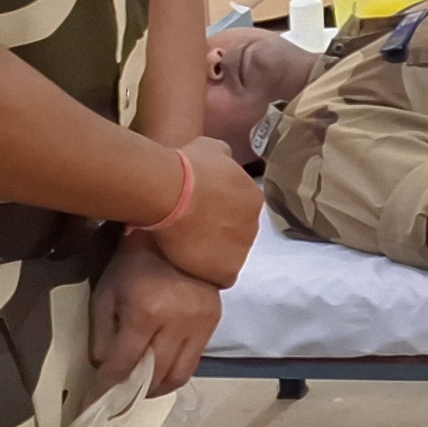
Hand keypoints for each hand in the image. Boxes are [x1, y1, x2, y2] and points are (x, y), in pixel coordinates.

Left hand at [88, 237, 221, 399]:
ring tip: (143, 388)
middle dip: (134, 391)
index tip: (97, 396)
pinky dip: (176, 371)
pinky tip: (162, 368)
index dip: (108, 383)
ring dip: (159, 388)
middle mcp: (176, 324)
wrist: (178, 233)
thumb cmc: (134, 263)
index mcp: (145, 313)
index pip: (124, 363)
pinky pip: (194, 360)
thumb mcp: (107, 293)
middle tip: (121, 396)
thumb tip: (103, 366)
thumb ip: (102, 333)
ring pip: (180, 375)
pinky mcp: (213, 323)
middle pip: (155, 375)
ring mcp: (199, 325)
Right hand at [141, 139, 261, 287]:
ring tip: (186, 250)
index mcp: (253, 198)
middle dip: (217, 236)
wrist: (172, 192)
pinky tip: (190, 266)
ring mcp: (244, 249)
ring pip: (229, 258)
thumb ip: (223, 156)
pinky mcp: (228, 270)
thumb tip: (224, 157)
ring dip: (211, 256)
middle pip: (236, 236)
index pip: (240, 213)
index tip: (199, 215)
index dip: (217, 216)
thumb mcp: (211, 148)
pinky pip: (222, 278)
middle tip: (190, 233)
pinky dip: (208, 274)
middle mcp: (255, 224)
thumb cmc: (189, 167)